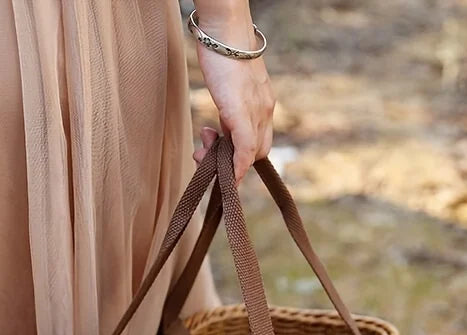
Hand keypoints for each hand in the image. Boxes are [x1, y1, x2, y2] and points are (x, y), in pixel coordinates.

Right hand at [191, 13, 274, 183]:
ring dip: (226, 162)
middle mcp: (264, 110)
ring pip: (249, 153)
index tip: (218, 153)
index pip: (258, 140)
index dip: (241, 155)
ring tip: (202, 146)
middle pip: (256, 152)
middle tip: (205, 152)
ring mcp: (256, 112)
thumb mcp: (229, 85)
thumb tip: (221, 125)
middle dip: (233, 162)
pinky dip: (237, 166)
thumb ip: (230, 106)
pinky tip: (228, 174)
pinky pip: (245, 149)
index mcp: (263, 103)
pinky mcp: (242, 112)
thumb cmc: (223, 50)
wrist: (224, 28)